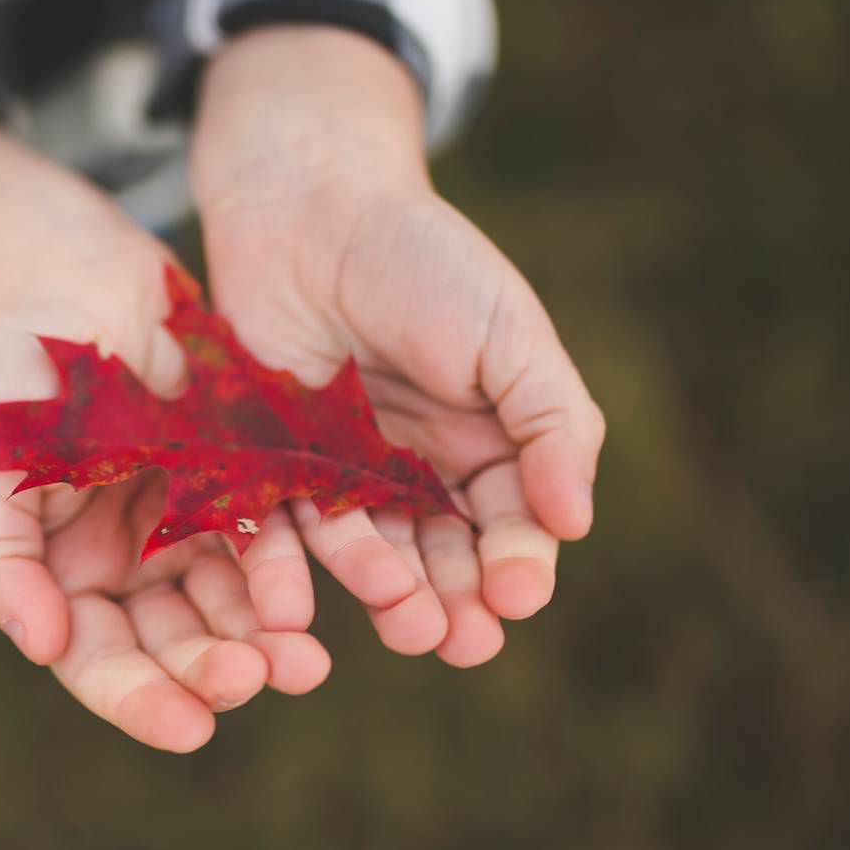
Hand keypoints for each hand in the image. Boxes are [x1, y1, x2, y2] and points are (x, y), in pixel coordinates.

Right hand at [0, 106, 327, 749]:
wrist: (74, 274)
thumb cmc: (14, 374)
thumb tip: (42, 646)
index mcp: (62, 577)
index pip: (97, 660)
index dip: (140, 699)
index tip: (192, 728)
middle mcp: (128, 567)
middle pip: (171, 646)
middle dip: (214, 670)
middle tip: (260, 679)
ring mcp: (186, 527)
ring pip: (230, 605)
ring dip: (265, 637)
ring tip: (306, 661)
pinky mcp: (240, 483)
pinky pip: (272, 538)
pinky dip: (293, 570)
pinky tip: (322, 589)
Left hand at [192, 27, 605, 666]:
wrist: (312, 205)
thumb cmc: (425, 260)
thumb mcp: (510, 337)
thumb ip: (552, 426)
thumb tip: (576, 523)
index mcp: (487, 442)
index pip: (513, 523)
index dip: (519, 562)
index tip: (518, 595)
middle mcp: (418, 469)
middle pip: (444, 557)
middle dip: (459, 603)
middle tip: (464, 644)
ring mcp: (344, 471)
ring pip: (373, 554)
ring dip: (393, 596)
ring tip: (410, 628)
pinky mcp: (273, 465)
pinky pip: (289, 528)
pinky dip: (302, 570)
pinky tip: (315, 603)